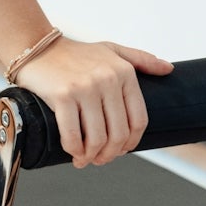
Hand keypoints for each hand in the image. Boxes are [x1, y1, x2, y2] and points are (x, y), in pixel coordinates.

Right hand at [17, 36, 173, 167]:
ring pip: (97, 138)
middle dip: (110, 154)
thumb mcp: (111, 50)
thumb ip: (140, 59)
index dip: (131, 142)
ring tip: (85, 158)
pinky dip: (74, 150)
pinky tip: (73, 153)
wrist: (36, 46)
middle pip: (118, 134)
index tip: (120, 149)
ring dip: (92, 156)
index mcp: (123, 72)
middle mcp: (107, 79)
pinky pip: (73, 135)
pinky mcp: (63, 95)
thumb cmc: (75, 53)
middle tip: (100, 159)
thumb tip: (169, 70)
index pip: (139, 120)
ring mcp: (85, 87)